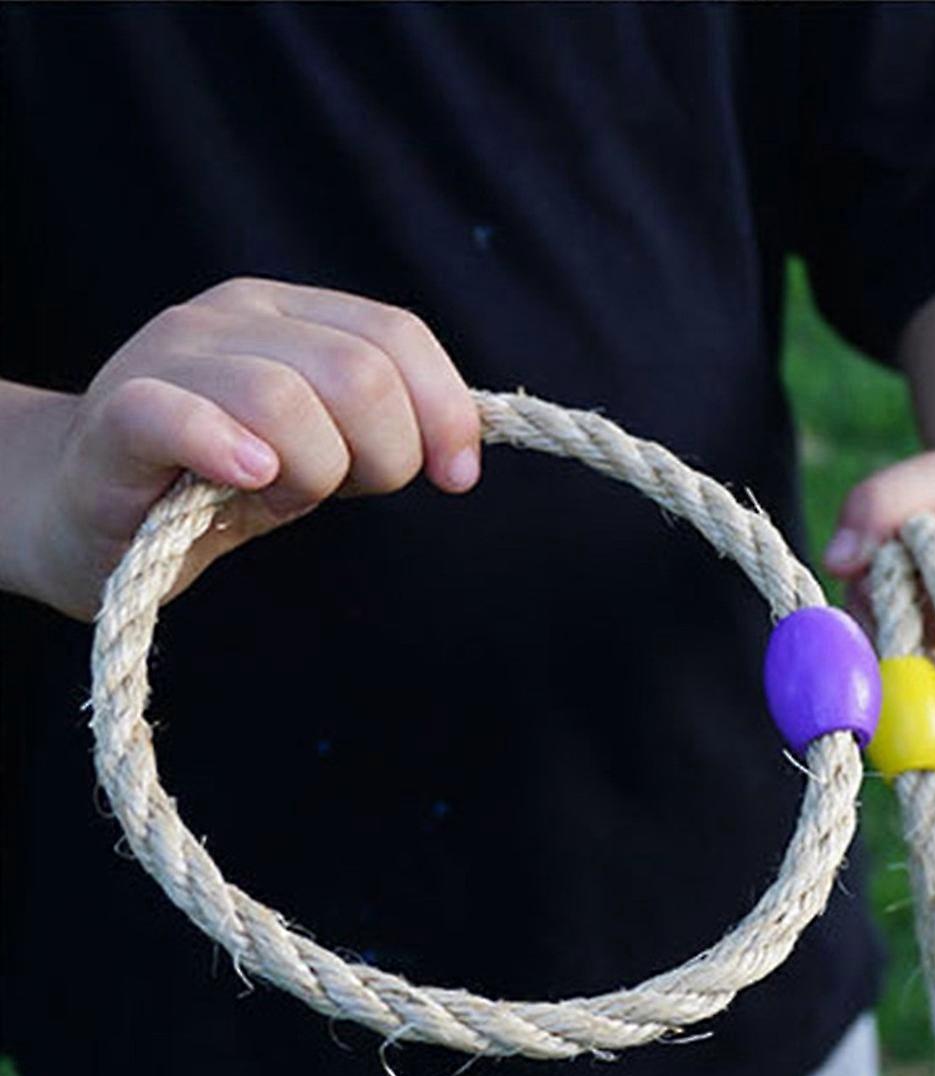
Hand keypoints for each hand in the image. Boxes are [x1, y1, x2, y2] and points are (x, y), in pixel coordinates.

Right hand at [16, 276, 480, 619]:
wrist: (83, 510)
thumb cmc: (214, 481)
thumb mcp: (317, 452)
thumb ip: (380, 433)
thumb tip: (462, 447)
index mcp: (290, 317)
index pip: (397, 334)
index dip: (445, 410)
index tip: (456, 478)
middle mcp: (231, 319)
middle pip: (357, 372)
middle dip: (382, 456)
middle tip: (340, 493)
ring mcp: (169, 358)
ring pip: (284, 398)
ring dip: (310, 473)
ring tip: (274, 494)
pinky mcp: (118, 415)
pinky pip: (178, 414)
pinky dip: (225, 447)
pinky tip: (247, 477)